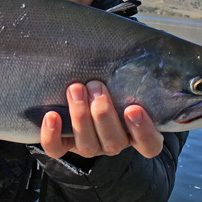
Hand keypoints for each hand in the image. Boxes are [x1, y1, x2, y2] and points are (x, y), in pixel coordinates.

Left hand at [40, 81, 163, 158]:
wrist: (82, 96)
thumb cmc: (111, 86)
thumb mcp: (123, 84)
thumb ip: (128, 79)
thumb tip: (131, 52)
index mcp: (135, 133)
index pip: (149, 144)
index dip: (143, 131)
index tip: (133, 109)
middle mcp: (114, 142)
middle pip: (114, 141)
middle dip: (103, 112)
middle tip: (96, 85)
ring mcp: (89, 146)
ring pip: (87, 144)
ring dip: (80, 115)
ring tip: (76, 88)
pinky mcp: (65, 145)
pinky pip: (56, 149)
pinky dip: (51, 134)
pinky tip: (51, 115)